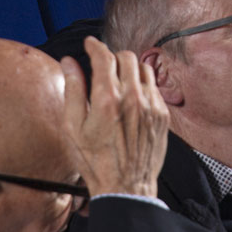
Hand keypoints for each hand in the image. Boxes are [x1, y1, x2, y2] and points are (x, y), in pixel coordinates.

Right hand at [61, 37, 168, 198]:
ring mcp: (151, 105)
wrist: (126, 187)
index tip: (90, 44)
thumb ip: (72, 90)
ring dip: (130, 69)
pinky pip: (154, 87)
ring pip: (143, 68)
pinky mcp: (162, 115)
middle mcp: (133, 98)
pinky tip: (133, 98)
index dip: (94, 46)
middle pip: (126, 57)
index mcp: (107, 99)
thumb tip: (69, 63)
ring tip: (119, 81)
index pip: (103, 56)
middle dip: (112, 57)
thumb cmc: (96, 161)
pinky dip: (142, 85)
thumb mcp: (73, 127)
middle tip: (103, 66)